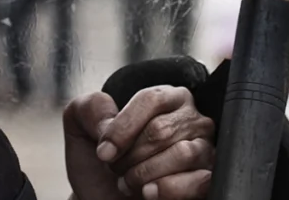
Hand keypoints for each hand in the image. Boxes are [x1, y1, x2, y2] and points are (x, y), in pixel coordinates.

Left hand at [64, 86, 215, 199]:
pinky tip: (148, 193)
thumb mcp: (81, 128)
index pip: (150, 100)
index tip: (103, 153)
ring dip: (145, 174)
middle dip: (130, 156)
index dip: (122, 128)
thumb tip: (110, 120)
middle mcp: (190, 118)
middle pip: (162, 130)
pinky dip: (167, 189)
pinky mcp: (208, 178)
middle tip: (117, 170)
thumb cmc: (101, 164)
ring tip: (129, 183)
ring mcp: (203, 148)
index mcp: (166, 98)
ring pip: (182, 154)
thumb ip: (89, 107)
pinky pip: (199, 181)